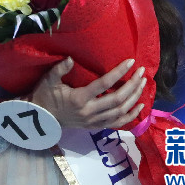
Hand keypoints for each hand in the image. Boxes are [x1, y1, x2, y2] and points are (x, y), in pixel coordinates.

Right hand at [26, 57, 145, 128]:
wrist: (42, 120)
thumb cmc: (45, 96)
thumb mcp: (48, 81)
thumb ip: (59, 69)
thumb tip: (71, 58)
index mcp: (79, 98)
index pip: (104, 84)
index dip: (119, 73)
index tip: (131, 62)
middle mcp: (89, 112)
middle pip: (117, 99)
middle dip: (132, 85)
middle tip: (142, 72)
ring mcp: (94, 121)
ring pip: (120, 112)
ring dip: (134, 98)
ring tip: (143, 84)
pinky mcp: (96, 127)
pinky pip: (117, 123)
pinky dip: (131, 116)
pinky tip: (140, 106)